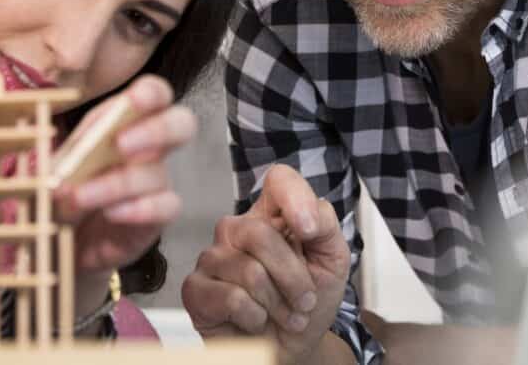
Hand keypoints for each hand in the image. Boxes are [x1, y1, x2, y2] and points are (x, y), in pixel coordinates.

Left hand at [51, 75, 193, 275]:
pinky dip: (139, 209)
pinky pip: (166, 207)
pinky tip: (112, 213)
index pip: (155, 95)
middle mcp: (148, 148)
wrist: (62, 240)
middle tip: (122, 145)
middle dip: (156, 130)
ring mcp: (155, 182)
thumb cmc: (63, 190)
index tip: (133, 100)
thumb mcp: (54, 165)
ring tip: (79, 196)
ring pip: (156, 173)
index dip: (151, 93)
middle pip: (181, 124)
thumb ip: (58, 150)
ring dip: (116, 183)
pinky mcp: (156, 216)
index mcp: (124, 122)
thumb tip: (47, 137)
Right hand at [182, 165, 350, 364]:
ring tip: (285, 315)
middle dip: (294, 277)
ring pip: (249, 271)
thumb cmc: (308, 303)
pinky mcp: (195, 289)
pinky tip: (256, 322)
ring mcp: (212, 258)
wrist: (293, 350)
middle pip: (260, 234)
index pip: (279, 180)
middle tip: (306, 301)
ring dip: (279, 304)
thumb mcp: (332, 261)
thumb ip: (325, 226)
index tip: (310, 232)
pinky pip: (230, 297)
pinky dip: (255, 317)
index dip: (295, 199)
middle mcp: (237, 229)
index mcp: (271, 215)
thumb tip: (306, 214)